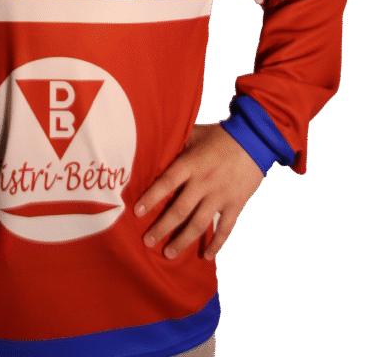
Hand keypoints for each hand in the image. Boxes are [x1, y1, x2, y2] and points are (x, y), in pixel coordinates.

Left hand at [134, 124, 263, 261]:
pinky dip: (216, 244)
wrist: (254, 140)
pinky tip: (206, 256)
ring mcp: (220, 195)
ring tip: (169, 254)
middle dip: (162, 228)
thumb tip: (153, 149)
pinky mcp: (236, 204)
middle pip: (180, 209)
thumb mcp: (194, 134)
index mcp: (191, 163)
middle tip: (148, 242)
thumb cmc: (220, 136)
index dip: (151, 198)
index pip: (166, 183)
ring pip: (199, 224)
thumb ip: (176, 145)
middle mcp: (204, 182)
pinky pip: (225, 229)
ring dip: (183, 241)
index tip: (137, 212)